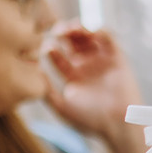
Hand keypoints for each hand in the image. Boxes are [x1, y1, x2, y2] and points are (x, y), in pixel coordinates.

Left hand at [43, 23, 143, 152]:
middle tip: (57, 30)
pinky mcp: (117, 58)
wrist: (118, 124)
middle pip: (72, 42)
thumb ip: (46, 91)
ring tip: (72, 28)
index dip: (51, 49)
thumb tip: (34, 73)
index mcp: (73, 78)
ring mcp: (102, 62)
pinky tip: (89, 32)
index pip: (57, 56)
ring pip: (88, 37)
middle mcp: (87, 68)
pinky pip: (108, 38)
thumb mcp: (62, 107)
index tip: (47, 48)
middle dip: (63, 33)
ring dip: (79, 28)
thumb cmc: (90, 120)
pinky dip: (98, 30)